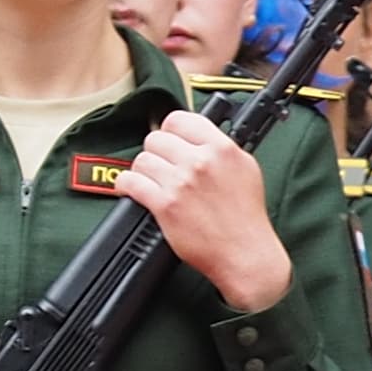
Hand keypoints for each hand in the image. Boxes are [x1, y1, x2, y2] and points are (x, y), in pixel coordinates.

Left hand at [122, 110, 292, 313]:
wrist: (244, 252)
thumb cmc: (245, 215)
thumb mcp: (244, 168)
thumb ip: (219, 148)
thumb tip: (195, 135)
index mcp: (222, 148)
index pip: (180, 119)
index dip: (170, 130)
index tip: (169, 139)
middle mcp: (201, 161)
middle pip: (156, 139)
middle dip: (156, 153)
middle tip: (161, 166)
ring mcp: (181, 182)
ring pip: (141, 160)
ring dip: (142, 171)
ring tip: (151, 182)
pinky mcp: (165, 204)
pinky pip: (129, 182)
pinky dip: (126, 186)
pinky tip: (133, 190)